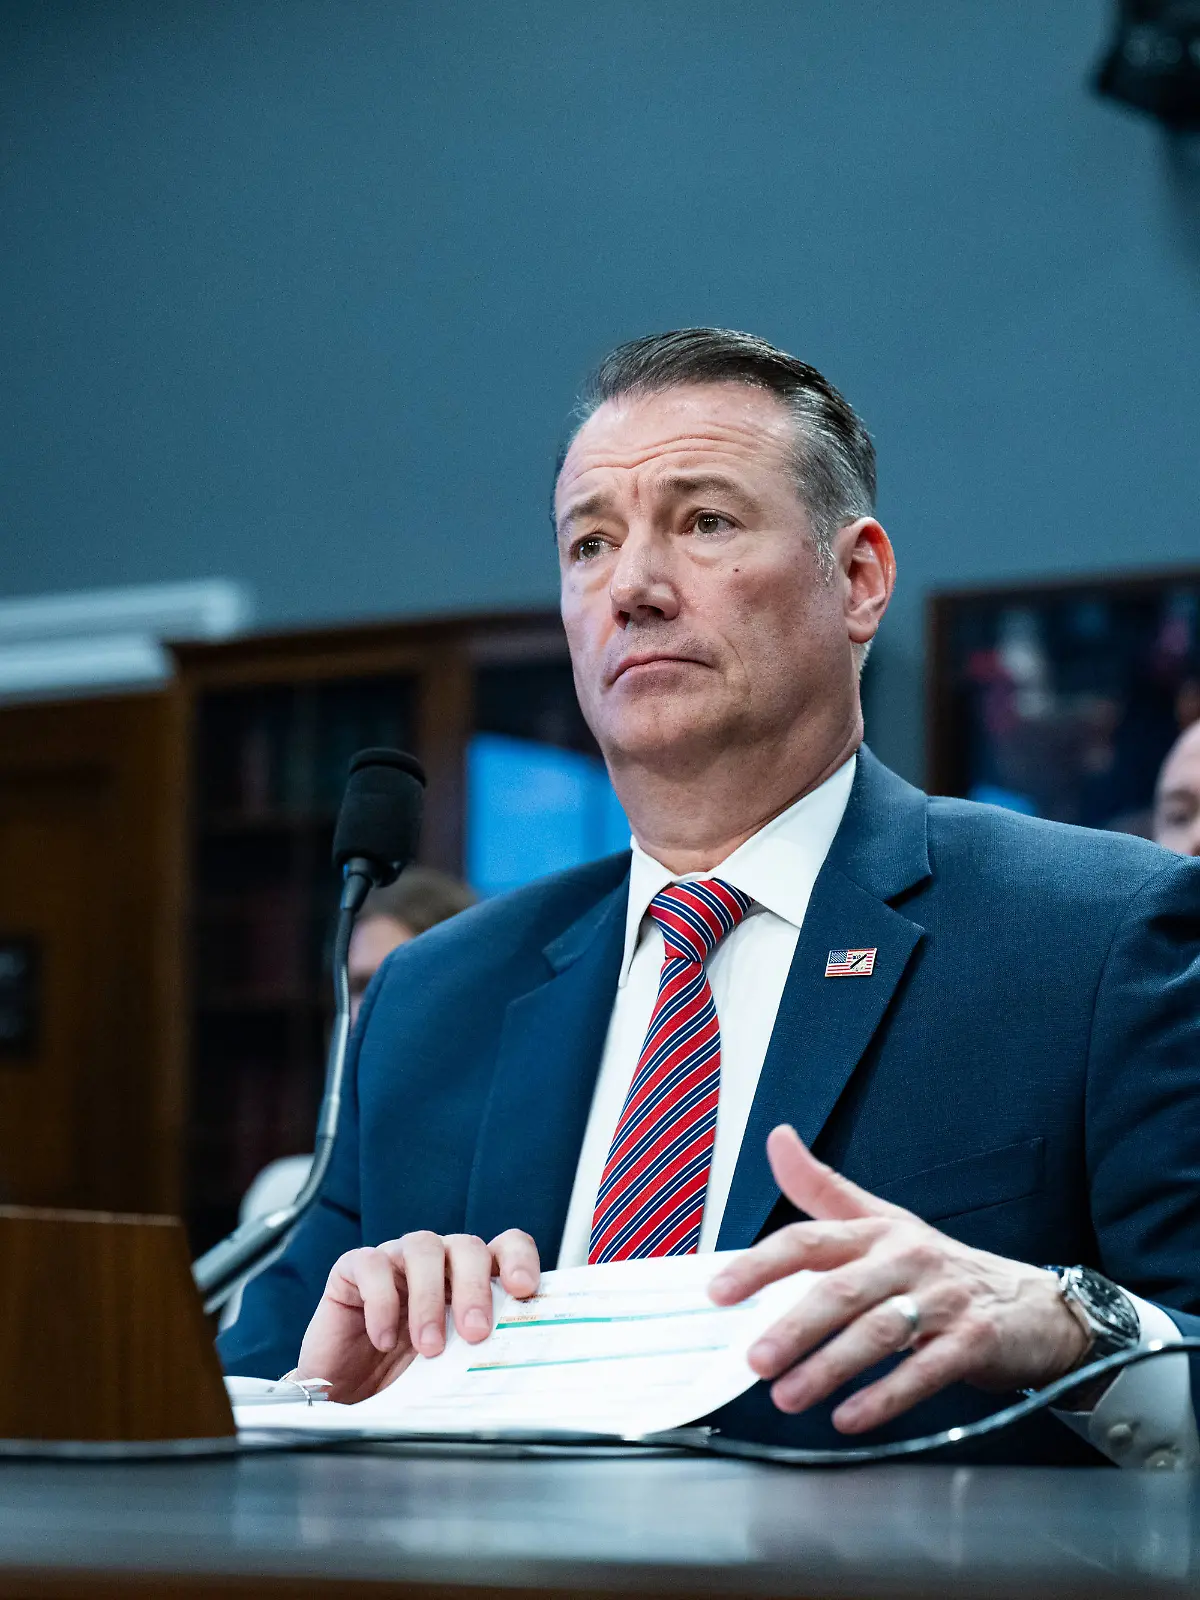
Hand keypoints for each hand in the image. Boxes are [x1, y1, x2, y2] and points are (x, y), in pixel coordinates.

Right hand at [295, 1229, 539, 1403]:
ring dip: (429, 1298)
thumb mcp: (450, 1368)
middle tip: (475, 1332)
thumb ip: (479, 1355)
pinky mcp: (354, 1269)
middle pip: (466, 1246)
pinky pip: (372, 1264)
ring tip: (429, 1347)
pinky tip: (382, 1339)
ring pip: (423, 1247)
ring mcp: (395, 1260)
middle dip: (474, 1288)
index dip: (518, 1259)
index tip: (524, 1289)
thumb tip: (517, 1373)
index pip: (504, 1246)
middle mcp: (436, 1261)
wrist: (345, 1395)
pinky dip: (381, 1301)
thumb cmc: (403, 1378)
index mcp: (468, 1278)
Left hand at [708, 1126, 1088, 1434]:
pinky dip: (885, 1397)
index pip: (809, 1240)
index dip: (761, 1264)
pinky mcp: (973, 1341)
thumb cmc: (939, 1265)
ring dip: (829, 1367)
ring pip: (877, 1333)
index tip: (720, 1291)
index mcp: (876, 1231)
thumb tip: (776, 1138)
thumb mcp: (881, 1219)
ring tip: (788, 1395)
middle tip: (755, 1360)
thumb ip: (821, 1188)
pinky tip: (850, 1417)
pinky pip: (924, 1371)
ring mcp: (941, 1300)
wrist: (1031, 1304)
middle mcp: (905, 1259)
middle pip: (840, 1290)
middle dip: (794, 1327)